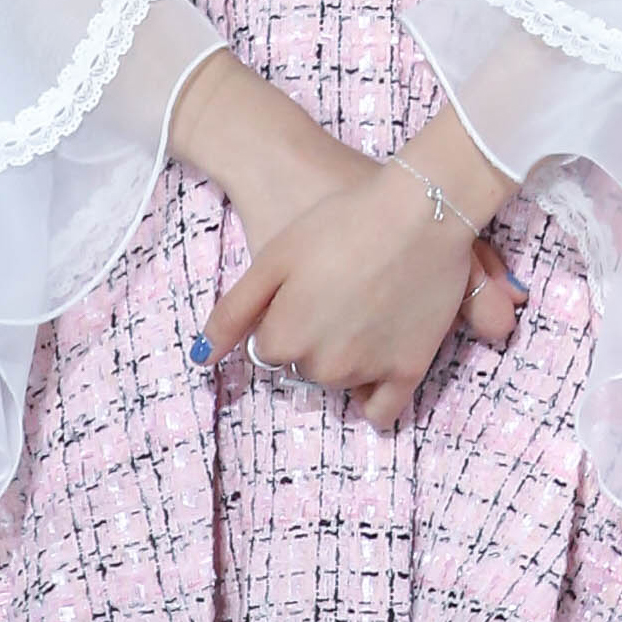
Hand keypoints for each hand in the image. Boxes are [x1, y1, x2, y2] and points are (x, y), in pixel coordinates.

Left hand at [207, 152, 522, 431]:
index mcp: (284, 341)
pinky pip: (382, 411)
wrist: (420, 210)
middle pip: (303, 367)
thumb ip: (232, 313)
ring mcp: (368, 373)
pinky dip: (373, 394)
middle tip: (336, 292)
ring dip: (343, 358)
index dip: (282, 318)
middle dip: (311, 340)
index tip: (303, 289)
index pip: (269, 349)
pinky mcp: (410, 371)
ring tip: (363, 306)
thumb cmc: (341, 223)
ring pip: (340, 382)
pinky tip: (375, 359)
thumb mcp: (273, 258)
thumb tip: (201, 360)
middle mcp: (322, 368)